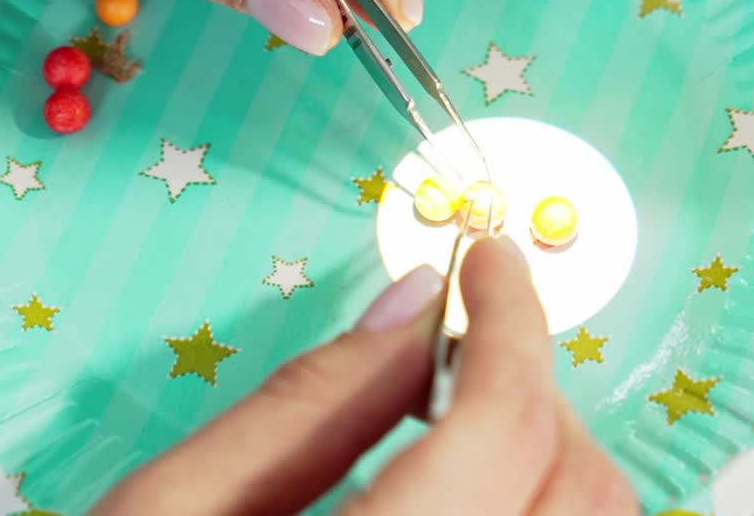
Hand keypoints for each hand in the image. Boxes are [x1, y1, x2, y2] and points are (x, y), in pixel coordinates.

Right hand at [92, 236, 636, 515]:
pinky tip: (461, 485)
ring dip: (541, 445)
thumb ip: (307, 401)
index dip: (511, 320)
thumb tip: (414, 300)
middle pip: (578, 485)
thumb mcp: (176, 506)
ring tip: (453, 411)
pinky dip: (534, 502)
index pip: (506, 425)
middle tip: (455, 341)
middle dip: (528, 380)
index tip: (489, 261)